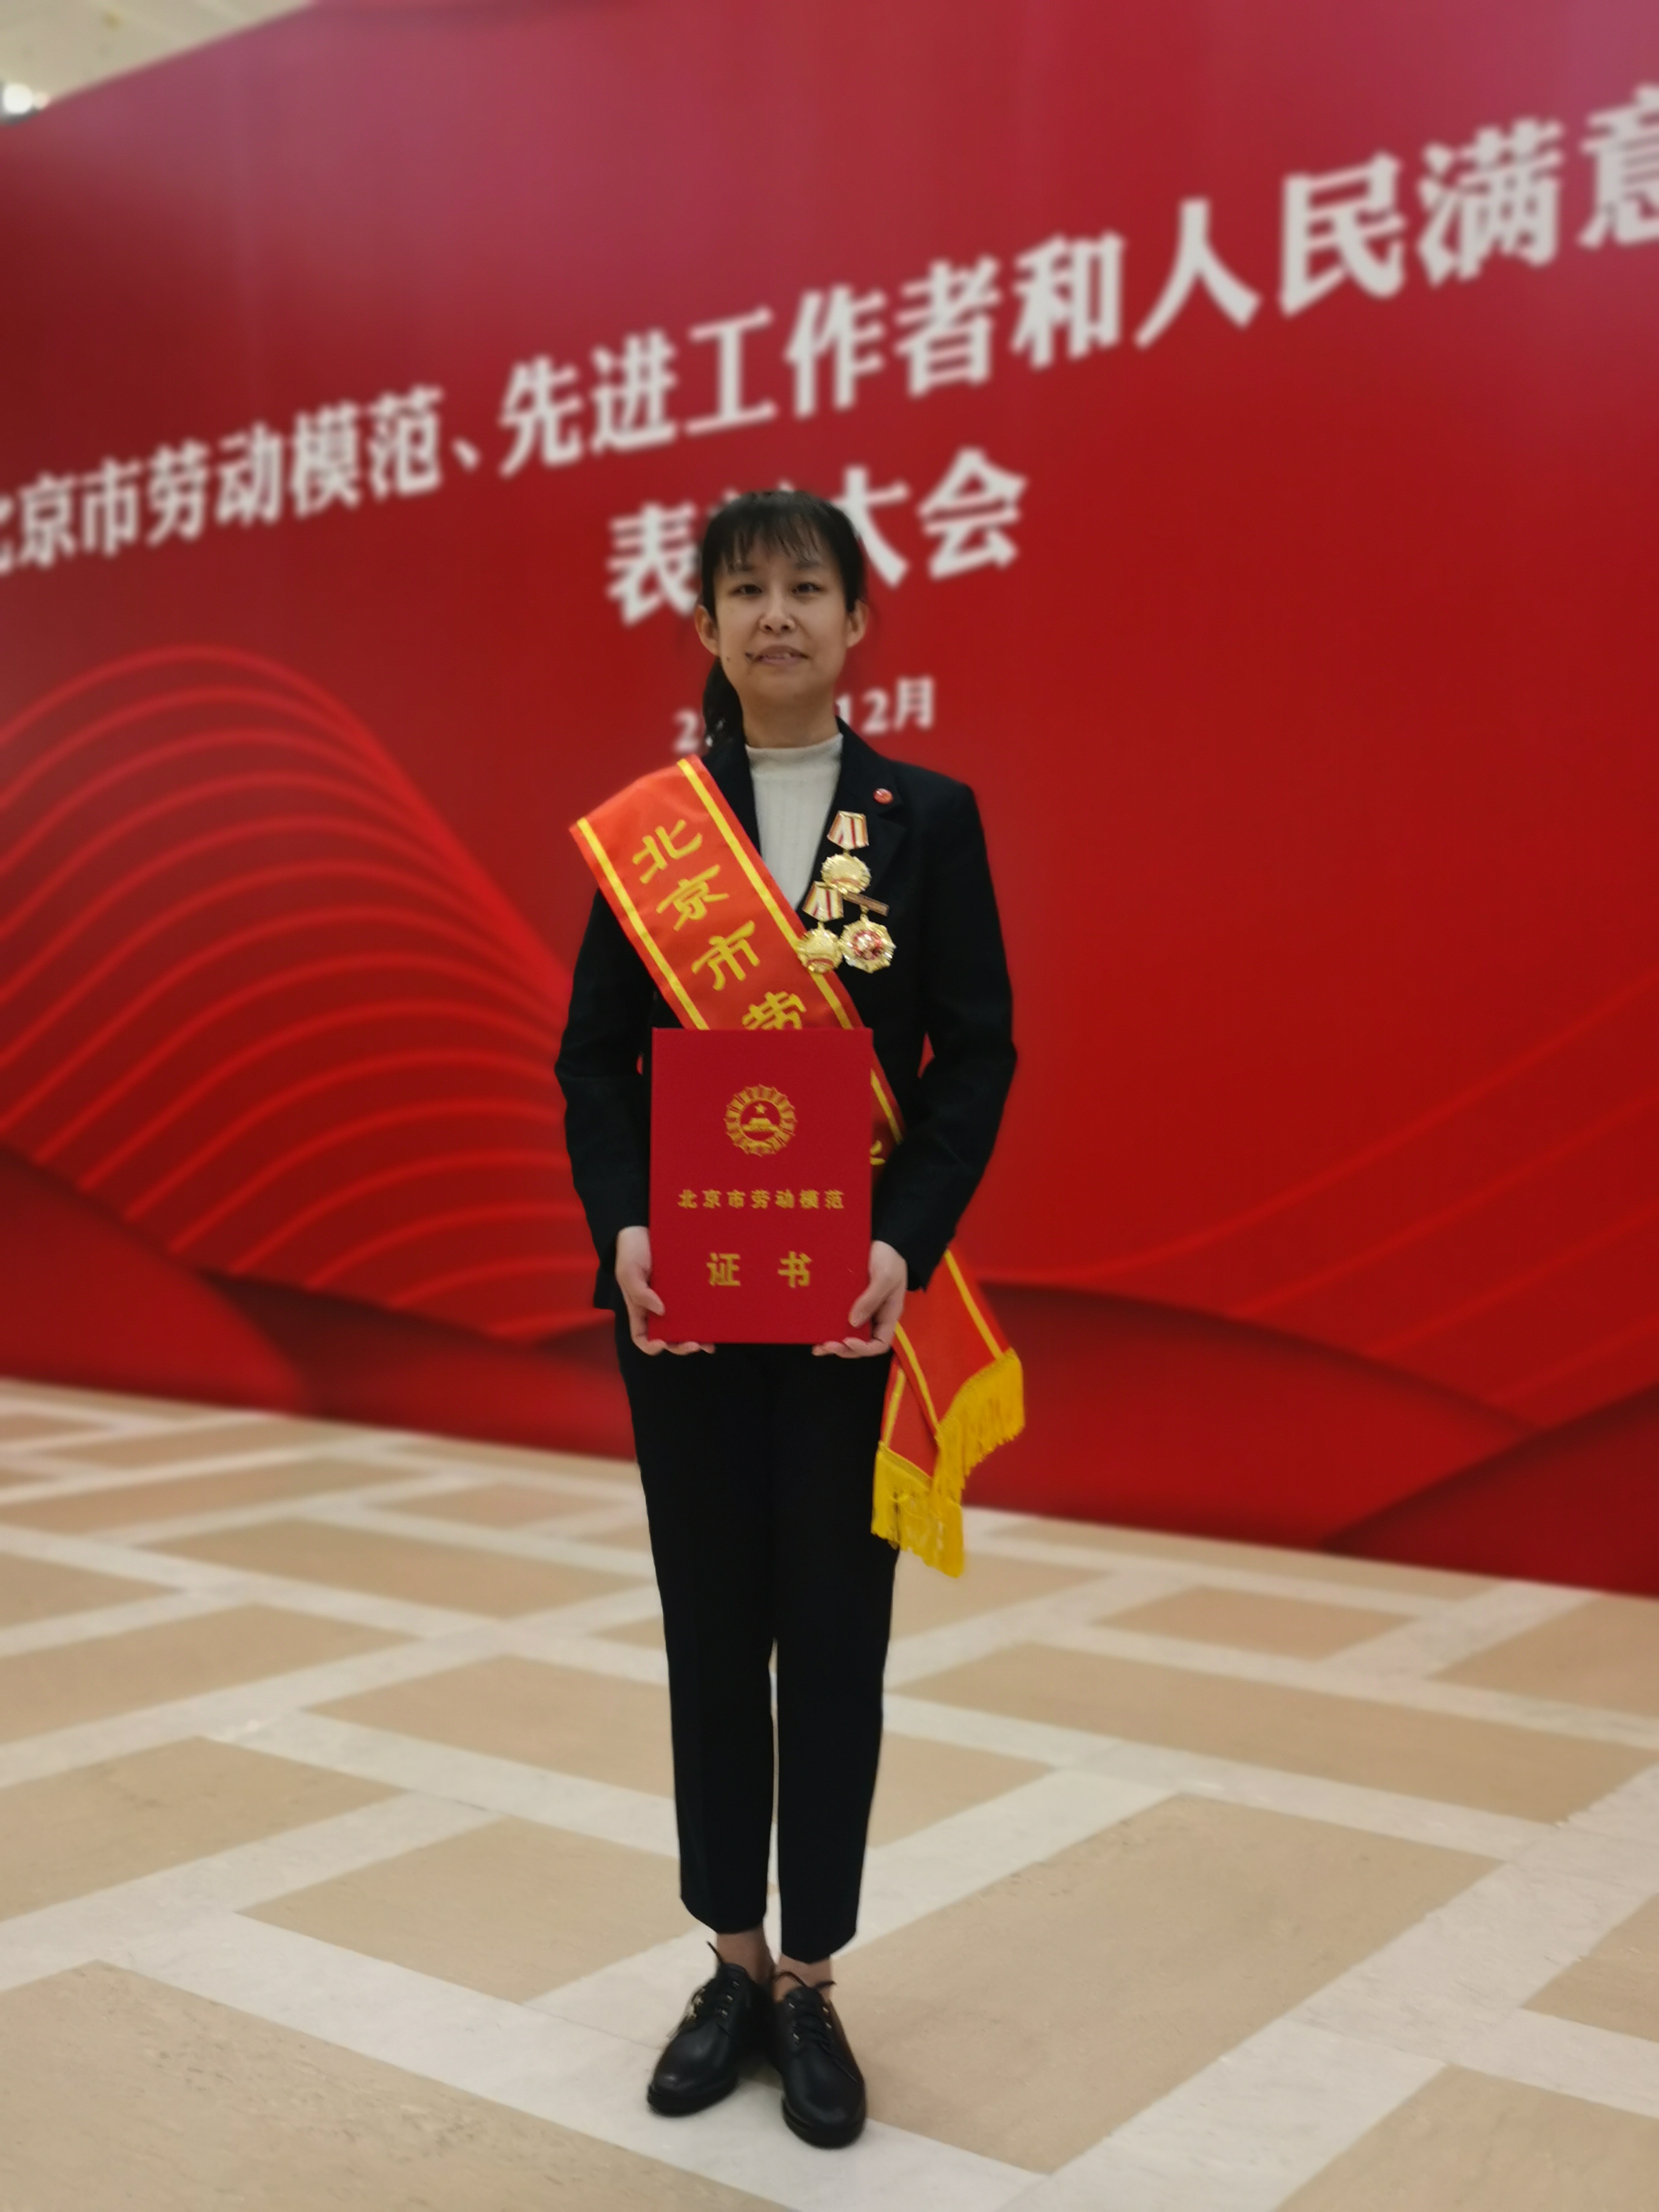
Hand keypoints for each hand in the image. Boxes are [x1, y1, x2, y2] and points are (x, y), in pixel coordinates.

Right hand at [615, 1226, 710, 1356]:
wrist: (643, 1228)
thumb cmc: (631, 1252)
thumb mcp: (628, 1272)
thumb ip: (640, 1293)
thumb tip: (661, 1311)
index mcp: (640, 1309)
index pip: (642, 1337)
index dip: (650, 1346)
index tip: (662, 1344)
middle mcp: (657, 1309)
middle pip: (668, 1337)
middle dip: (681, 1345)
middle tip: (695, 1345)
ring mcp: (673, 1300)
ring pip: (685, 1326)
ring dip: (697, 1338)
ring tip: (709, 1343)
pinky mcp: (687, 1288)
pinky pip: (697, 1307)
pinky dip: (706, 1318)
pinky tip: (717, 1322)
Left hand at [813, 1239, 905, 1357]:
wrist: (884, 1241)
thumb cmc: (890, 1259)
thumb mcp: (884, 1277)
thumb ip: (871, 1299)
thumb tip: (853, 1322)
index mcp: (888, 1316)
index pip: (879, 1344)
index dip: (864, 1348)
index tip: (848, 1341)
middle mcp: (874, 1318)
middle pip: (861, 1343)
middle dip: (844, 1349)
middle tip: (826, 1345)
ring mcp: (862, 1311)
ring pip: (849, 1335)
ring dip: (834, 1344)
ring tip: (817, 1347)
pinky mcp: (849, 1302)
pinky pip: (840, 1320)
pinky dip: (828, 1328)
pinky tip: (815, 1332)